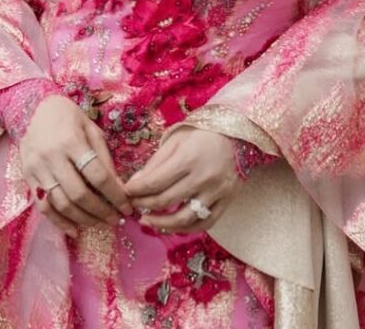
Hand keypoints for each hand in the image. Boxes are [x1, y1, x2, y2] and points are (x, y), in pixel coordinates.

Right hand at [19, 95, 133, 237]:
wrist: (34, 109)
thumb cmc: (69, 117)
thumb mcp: (92, 130)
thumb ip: (104, 158)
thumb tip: (119, 188)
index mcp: (72, 141)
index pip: (97, 175)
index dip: (115, 195)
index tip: (127, 207)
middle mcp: (52, 157)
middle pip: (78, 194)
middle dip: (100, 211)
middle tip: (116, 219)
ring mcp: (37, 169)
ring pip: (60, 204)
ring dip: (83, 219)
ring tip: (100, 223)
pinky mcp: (27, 178)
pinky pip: (43, 207)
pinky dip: (59, 222)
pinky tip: (75, 230)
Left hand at [124, 128, 239, 233]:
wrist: (238, 135)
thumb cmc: (203, 134)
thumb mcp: (176, 140)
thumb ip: (156, 163)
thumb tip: (135, 184)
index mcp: (188, 158)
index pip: (154, 182)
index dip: (136, 190)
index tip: (126, 191)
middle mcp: (203, 177)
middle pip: (166, 201)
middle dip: (144, 205)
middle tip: (133, 204)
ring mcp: (217, 192)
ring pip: (184, 219)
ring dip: (161, 223)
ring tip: (146, 221)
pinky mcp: (227, 202)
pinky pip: (204, 223)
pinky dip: (185, 229)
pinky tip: (171, 225)